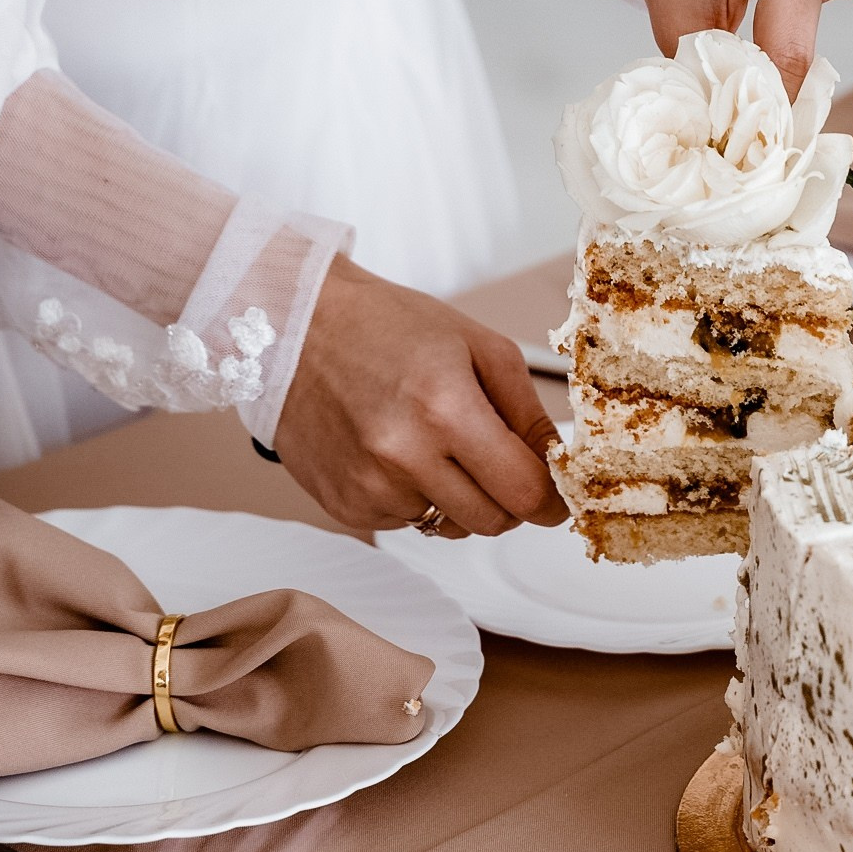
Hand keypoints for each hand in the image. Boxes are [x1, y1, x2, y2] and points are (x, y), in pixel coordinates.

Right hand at [275, 257, 567, 538]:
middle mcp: (404, 456)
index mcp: (445, 409)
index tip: (557, 496)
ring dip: (459, 498)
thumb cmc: (385, 324)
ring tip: (432, 444)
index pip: (525, 492)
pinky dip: (414, 497)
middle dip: (509, 499)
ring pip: (451, 527)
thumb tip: (558, 465)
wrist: (293, 326)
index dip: (552, 501)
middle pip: (493, 522)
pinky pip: (406, 523)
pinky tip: (394, 451)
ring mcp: (369, 487)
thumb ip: (527, 412)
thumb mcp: (477, 346)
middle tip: (497, 462)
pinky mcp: (344, 506)